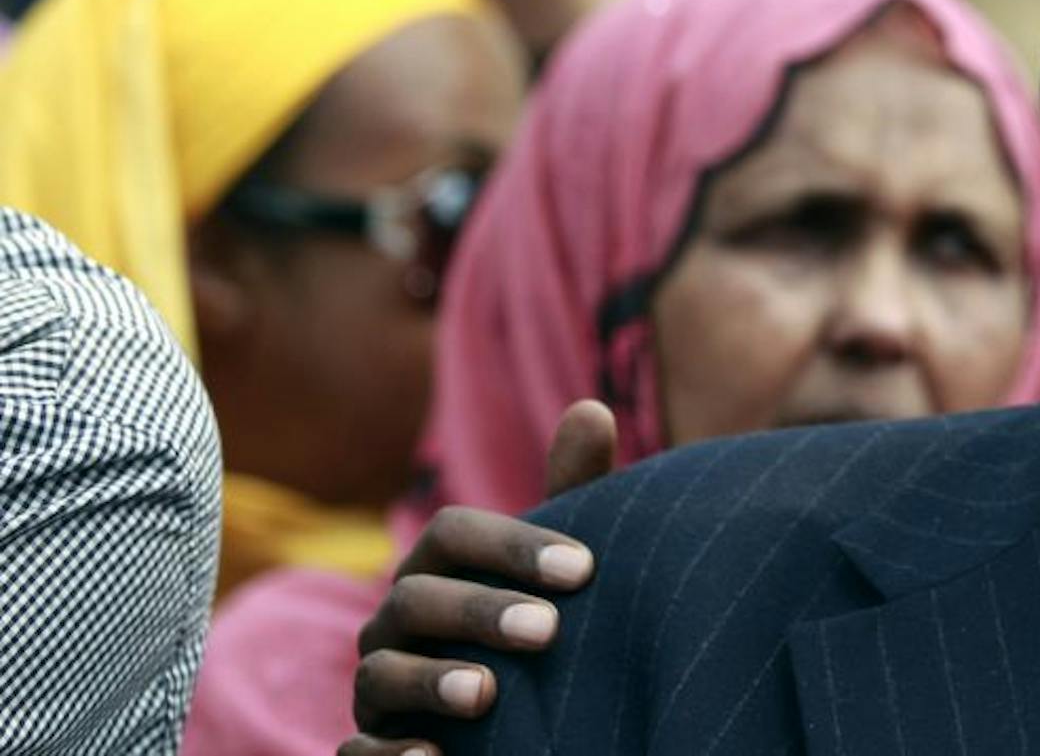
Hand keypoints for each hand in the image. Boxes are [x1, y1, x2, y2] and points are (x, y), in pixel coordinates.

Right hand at [339, 400, 616, 755]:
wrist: (509, 724)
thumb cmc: (531, 630)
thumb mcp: (555, 571)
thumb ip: (572, 495)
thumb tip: (592, 408)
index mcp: (438, 569)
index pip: (453, 534)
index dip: (512, 546)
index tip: (584, 570)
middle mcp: (396, 624)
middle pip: (416, 599)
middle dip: (479, 611)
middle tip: (549, 630)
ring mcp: (378, 688)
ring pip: (379, 673)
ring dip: (431, 681)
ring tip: (489, 695)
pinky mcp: (373, 747)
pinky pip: (356, 752)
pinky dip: (387, 755)